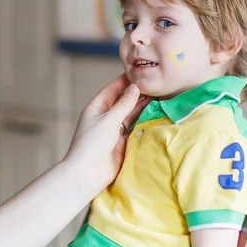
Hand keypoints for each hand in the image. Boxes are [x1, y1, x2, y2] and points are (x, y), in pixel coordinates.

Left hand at [64, 74, 150, 193]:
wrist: (87, 173)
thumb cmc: (92, 144)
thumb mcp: (108, 120)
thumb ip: (123, 105)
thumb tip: (135, 88)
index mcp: (96, 109)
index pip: (111, 90)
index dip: (124, 81)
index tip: (138, 73)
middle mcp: (105, 118)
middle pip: (123, 103)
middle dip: (137, 95)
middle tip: (155, 86)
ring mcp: (114, 132)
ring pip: (131, 116)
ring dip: (143, 109)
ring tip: (159, 98)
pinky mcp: (122, 144)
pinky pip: (135, 130)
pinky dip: (144, 124)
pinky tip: (156, 116)